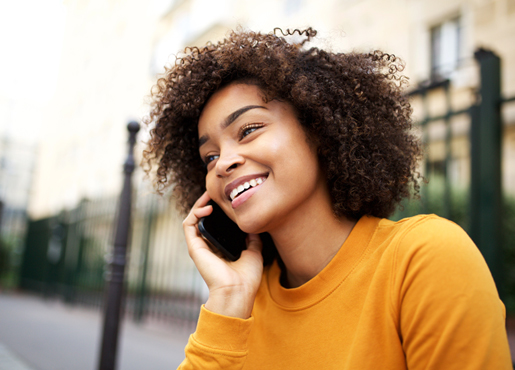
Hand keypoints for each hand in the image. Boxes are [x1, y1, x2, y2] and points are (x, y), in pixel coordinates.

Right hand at [183, 191, 263, 318]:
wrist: (238, 291)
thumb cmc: (246, 277)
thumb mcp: (254, 251)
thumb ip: (253, 238)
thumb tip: (255, 225)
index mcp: (220, 247)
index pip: (216, 224)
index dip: (219, 210)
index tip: (228, 198)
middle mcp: (208, 246)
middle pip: (203, 219)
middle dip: (208, 203)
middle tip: (218, 191)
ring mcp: (199, 246)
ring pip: (193, 219)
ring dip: (199, 204)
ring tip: (210, 195)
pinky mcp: (194, 247)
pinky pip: (188, 225)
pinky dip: (195, 212)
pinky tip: (207, 207)